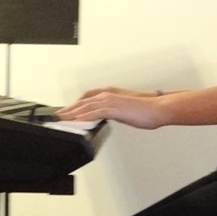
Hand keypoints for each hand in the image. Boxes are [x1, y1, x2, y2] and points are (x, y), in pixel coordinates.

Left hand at [55, 87, 171, 129]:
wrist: (159, 108)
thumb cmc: (146, 110)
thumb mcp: (125, 109)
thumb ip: (113, 111)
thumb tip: (105, 117)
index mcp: (110, 93)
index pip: (87, 97)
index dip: (75, 104)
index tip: (66, 111)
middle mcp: (108, 94)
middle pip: (82, 101)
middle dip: (68, 109)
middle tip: (57, 116)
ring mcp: (110, 100)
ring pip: (85, 106)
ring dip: (72, 113)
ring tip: (62, 120)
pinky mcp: (114, 108)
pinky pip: (95, 113)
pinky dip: (84, 117)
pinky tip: (77, 121)